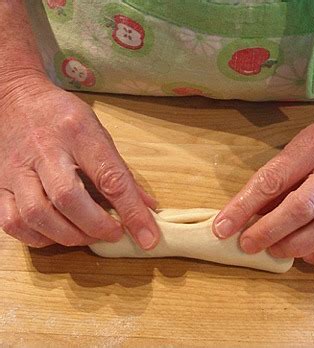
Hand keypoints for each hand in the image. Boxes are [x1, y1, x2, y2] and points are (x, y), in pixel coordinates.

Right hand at [0, 76, 159, 248]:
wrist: (13, 99)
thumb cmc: (62, 117)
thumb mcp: (98, 132)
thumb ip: (121, 171)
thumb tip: (147, 207)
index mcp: (79, 133)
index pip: (110, 177)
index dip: (132, 212)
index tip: (147, 237)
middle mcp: (45, 151)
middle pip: (68, 198)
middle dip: (96, 226)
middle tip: (114, 233)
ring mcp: (16, 169)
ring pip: (37, 215)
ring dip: (69, 236)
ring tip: (88, 235)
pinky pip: (12, 222)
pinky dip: (39, 237)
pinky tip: (57, 233)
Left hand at [213, 106, 313, 265]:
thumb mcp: (302, 146)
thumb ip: (279, 177)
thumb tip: (248, 212)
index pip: (273, 179)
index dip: (243, 207)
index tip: (222, 227)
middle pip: (301, 207)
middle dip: (268, 231)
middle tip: (247, 245)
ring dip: (296, 245)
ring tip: (276, 250)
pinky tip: (310, 255)